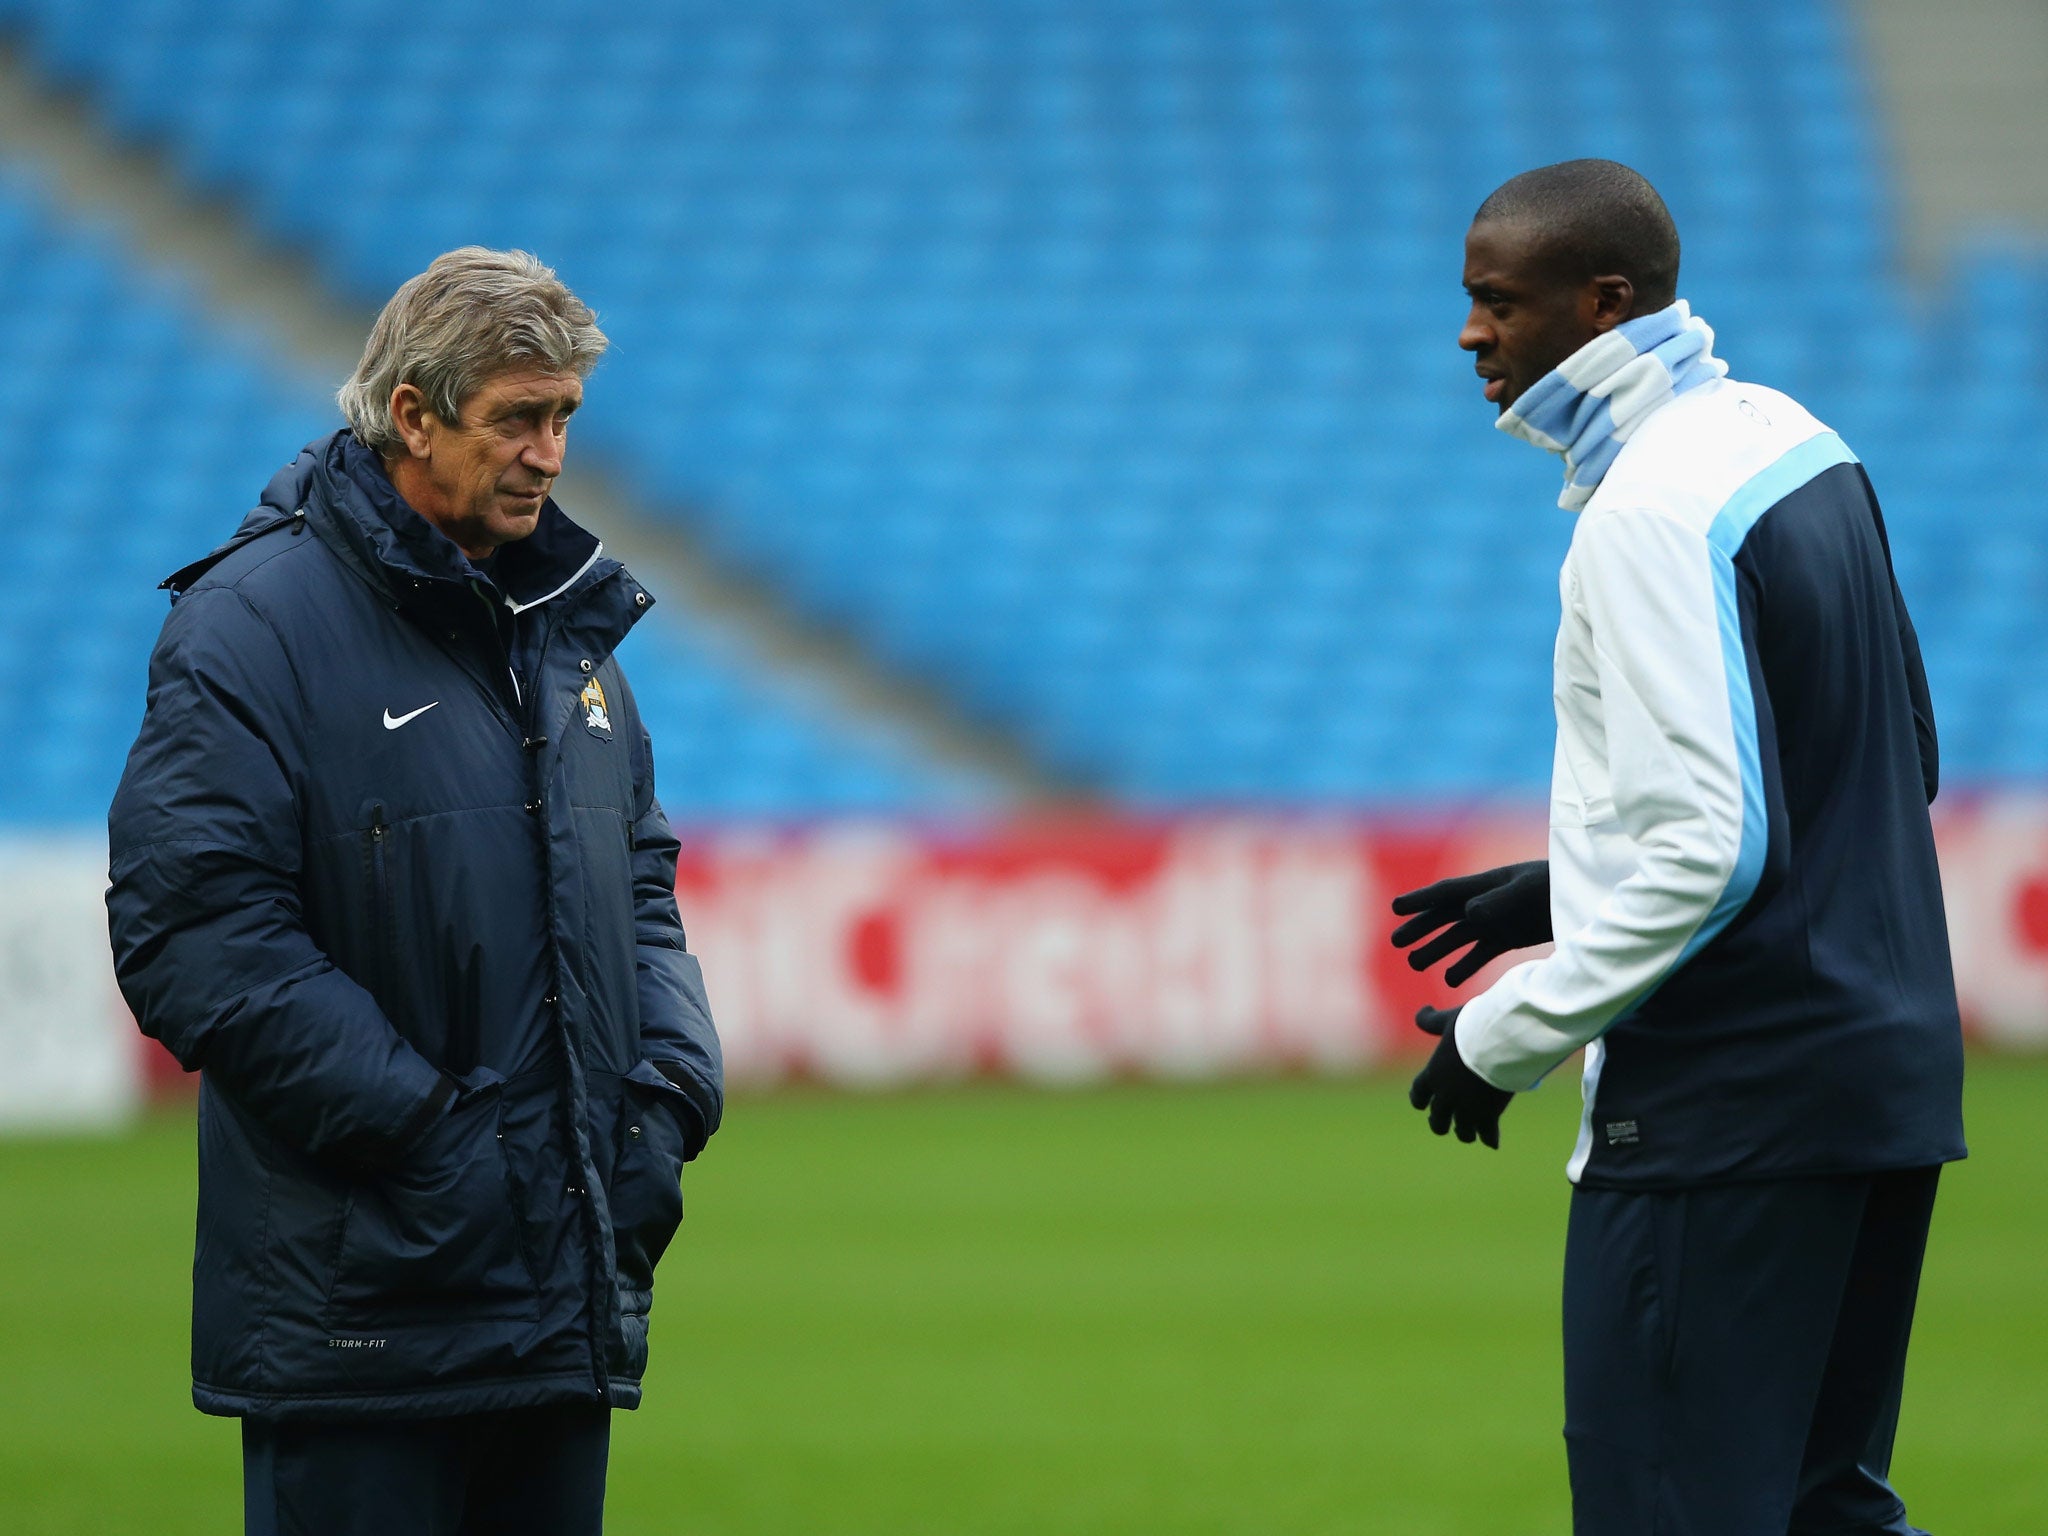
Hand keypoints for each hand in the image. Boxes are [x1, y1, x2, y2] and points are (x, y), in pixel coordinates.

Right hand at [1390, 860, 1550, 985]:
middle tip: (1395, 943)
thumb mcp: (1528, 890)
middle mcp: (1487, 902)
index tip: (1395, 908)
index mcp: (1487, 883)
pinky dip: (1466, 965)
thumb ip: (1499, 901)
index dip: (1420, 900)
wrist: (1588, 899)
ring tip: (1415, 963)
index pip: (1446, 892)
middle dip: (1421, 928)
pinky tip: (1450, 979)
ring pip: (1459, 937)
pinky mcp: (1511, 937)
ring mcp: (1498, 920)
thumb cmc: (1558, 886)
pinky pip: (1481, 952)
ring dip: (1438, 949)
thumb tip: (1468, 914)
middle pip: (1446, 916)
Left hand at [1408, 1005, 1513, 1148]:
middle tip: (1443, 1125)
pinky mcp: (1488, 1115)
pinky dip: (1490, 1139)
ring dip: (1465, 1133)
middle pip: (1437, 1118)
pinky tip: (1492, 1143)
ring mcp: (1467, 1108)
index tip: (1421, 1104)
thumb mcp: (1448, 1021)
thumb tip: (1422, 1010)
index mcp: (1433, 1074)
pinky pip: (1487, 1134)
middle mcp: (1446, 1095)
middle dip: (1439, 1123)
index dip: (1418, 1100)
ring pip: (1462, 1130)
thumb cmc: (1473, 1027)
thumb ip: (1431, 1020)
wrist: (1499, 1043)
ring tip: (1469, 1134)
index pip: (1418, 1093)